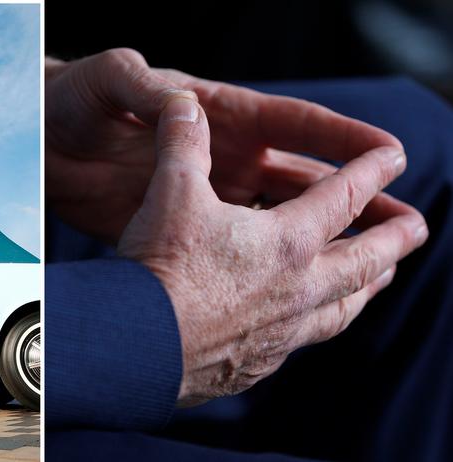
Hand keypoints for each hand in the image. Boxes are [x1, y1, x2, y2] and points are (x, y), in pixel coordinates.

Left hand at [46, 49, 409, 243]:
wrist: (38, 140)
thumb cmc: (74, 99)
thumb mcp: (110, 80)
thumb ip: (144, 87)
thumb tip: (179, 102)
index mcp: (216, 115)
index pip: (290, 125)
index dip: (340, 139)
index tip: (389, 154)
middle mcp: (220, 157)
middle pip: (301, 180)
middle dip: (354, 199)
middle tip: (405, 223)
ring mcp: (204, 196)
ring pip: (277, 223)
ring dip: (323, 242)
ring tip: (371, 266)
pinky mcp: (179, 229)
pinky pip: (235, 251)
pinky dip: (267, 268)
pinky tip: (294, 291)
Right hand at [116, 93, 428, 405]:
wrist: (139, 345)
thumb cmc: (161, 266)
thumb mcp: (171, 192)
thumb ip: (183, 145)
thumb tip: (182, 105)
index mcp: (286, 240)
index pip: (343, 197)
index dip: (369, 171)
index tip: (395, 157)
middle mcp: (299, 288)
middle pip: (365, 261)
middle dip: (395, 238)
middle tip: (419, 226)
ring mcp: (283, 331)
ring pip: (343, 309)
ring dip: (367, 289)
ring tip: (380, 280)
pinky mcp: (258, 365)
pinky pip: (303, 341)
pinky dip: (317, 325)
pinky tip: (307, 324)